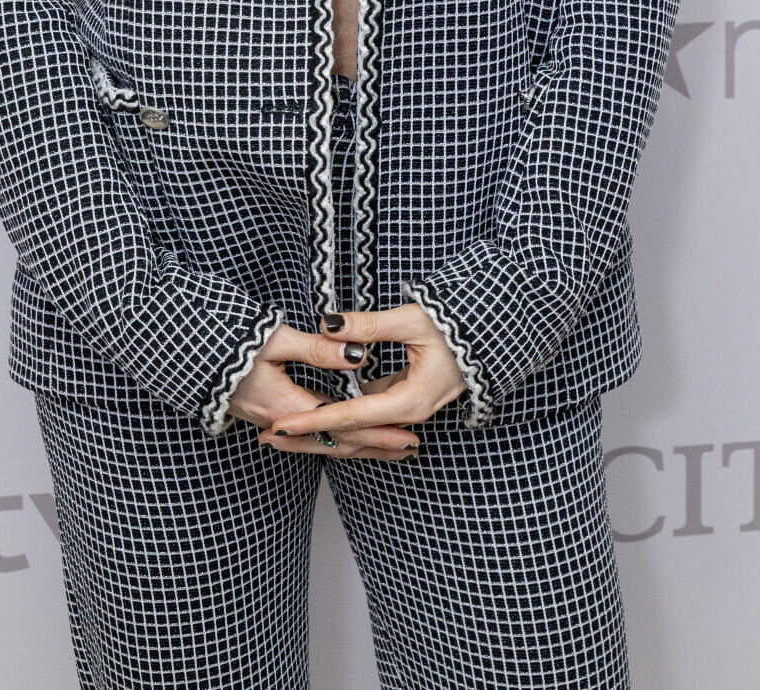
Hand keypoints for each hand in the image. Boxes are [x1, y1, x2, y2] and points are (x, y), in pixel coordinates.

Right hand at [227, 321, 419, 458]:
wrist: (192, 355)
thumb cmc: (231, 343)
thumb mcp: (277, 339)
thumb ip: (319, 349)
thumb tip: (356, 356)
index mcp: (286, 405)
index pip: (342, 424)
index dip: (377, 431)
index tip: (406, 435)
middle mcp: (280, 421)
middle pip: (336, 442)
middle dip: (375, 446)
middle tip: (410, 448)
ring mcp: (273, 422)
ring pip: (324, 443)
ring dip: (360, 447)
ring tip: (391, 449)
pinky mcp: (270, 416)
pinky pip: (311, 436)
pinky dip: (337, 440)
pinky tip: (349, 440)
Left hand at [257, 303, 469, 458]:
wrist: (489, 332)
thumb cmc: (457, 326)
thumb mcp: (411, 321)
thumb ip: (368, 325)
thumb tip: (329, 323)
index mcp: (410, 401)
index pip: (352, 416)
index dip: (314, 420)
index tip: (282, 425)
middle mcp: (408, 413)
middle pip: (351, 433)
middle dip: (309, 436)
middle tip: (270, 438)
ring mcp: (406, 409)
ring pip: (358, 427)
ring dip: (321, 429)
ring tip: (283, 432)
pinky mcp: (403, 400)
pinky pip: (367, 415)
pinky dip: (340, 417)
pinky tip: (315, 417)